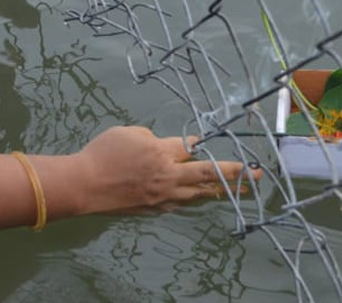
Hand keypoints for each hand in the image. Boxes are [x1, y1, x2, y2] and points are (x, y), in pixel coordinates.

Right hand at [74, 127, 258, 214]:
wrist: (85, 185)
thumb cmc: (103, 153)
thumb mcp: (127, 133)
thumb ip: (150, 137)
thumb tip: (162, 144)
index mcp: (161, 152)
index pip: (191, 147)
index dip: (200, 144)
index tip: (208, 143)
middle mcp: (168, 176)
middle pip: (208, 174)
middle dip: (235, 173)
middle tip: (256, 174)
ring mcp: (163, 196)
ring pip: (198, 194)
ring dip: (219, 190)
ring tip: (239, 190)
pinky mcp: (154, 209)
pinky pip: (180, 203)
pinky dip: (192, 199)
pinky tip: (199, 198)